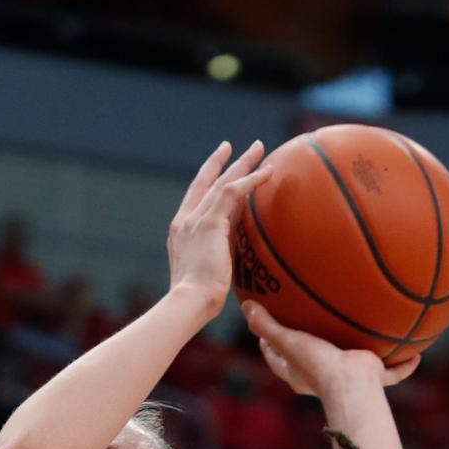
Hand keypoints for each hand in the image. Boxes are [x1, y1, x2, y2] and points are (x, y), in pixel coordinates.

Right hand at [168, 141, 271, 315]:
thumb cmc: (198, 302)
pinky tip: (267, 173)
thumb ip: (219, 258)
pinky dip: (251, 181)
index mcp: (181, 232)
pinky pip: (233, 192)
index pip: (195, 198)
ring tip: (259, 148)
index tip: (216, 166)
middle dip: (220, 162)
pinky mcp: (209, 222)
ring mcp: (195, 219)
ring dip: (242, 163)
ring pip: (222, 181)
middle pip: (205, 181)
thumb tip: (238, 258)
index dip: (206, 180)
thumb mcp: (207, 274)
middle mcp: (185, 220)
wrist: (188, 302)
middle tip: (233, 146)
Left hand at [242, 302, 419, 398]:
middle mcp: (322, 378)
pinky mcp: (373, 378)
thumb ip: (266, 325)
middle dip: (312, 344)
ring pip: (354, 364)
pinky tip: (417, 353)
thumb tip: (247, 306)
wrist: (351, 385)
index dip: (269, 341)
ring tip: (366, 331)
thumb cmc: (318, 365)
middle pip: (313, 360)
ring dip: (359, 353)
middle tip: (311, 321)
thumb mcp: (288, 341)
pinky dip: (403, 366)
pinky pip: (392, 372)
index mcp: (298, 374)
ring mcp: (349, 377)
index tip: (268, 322)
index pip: (277, 358)